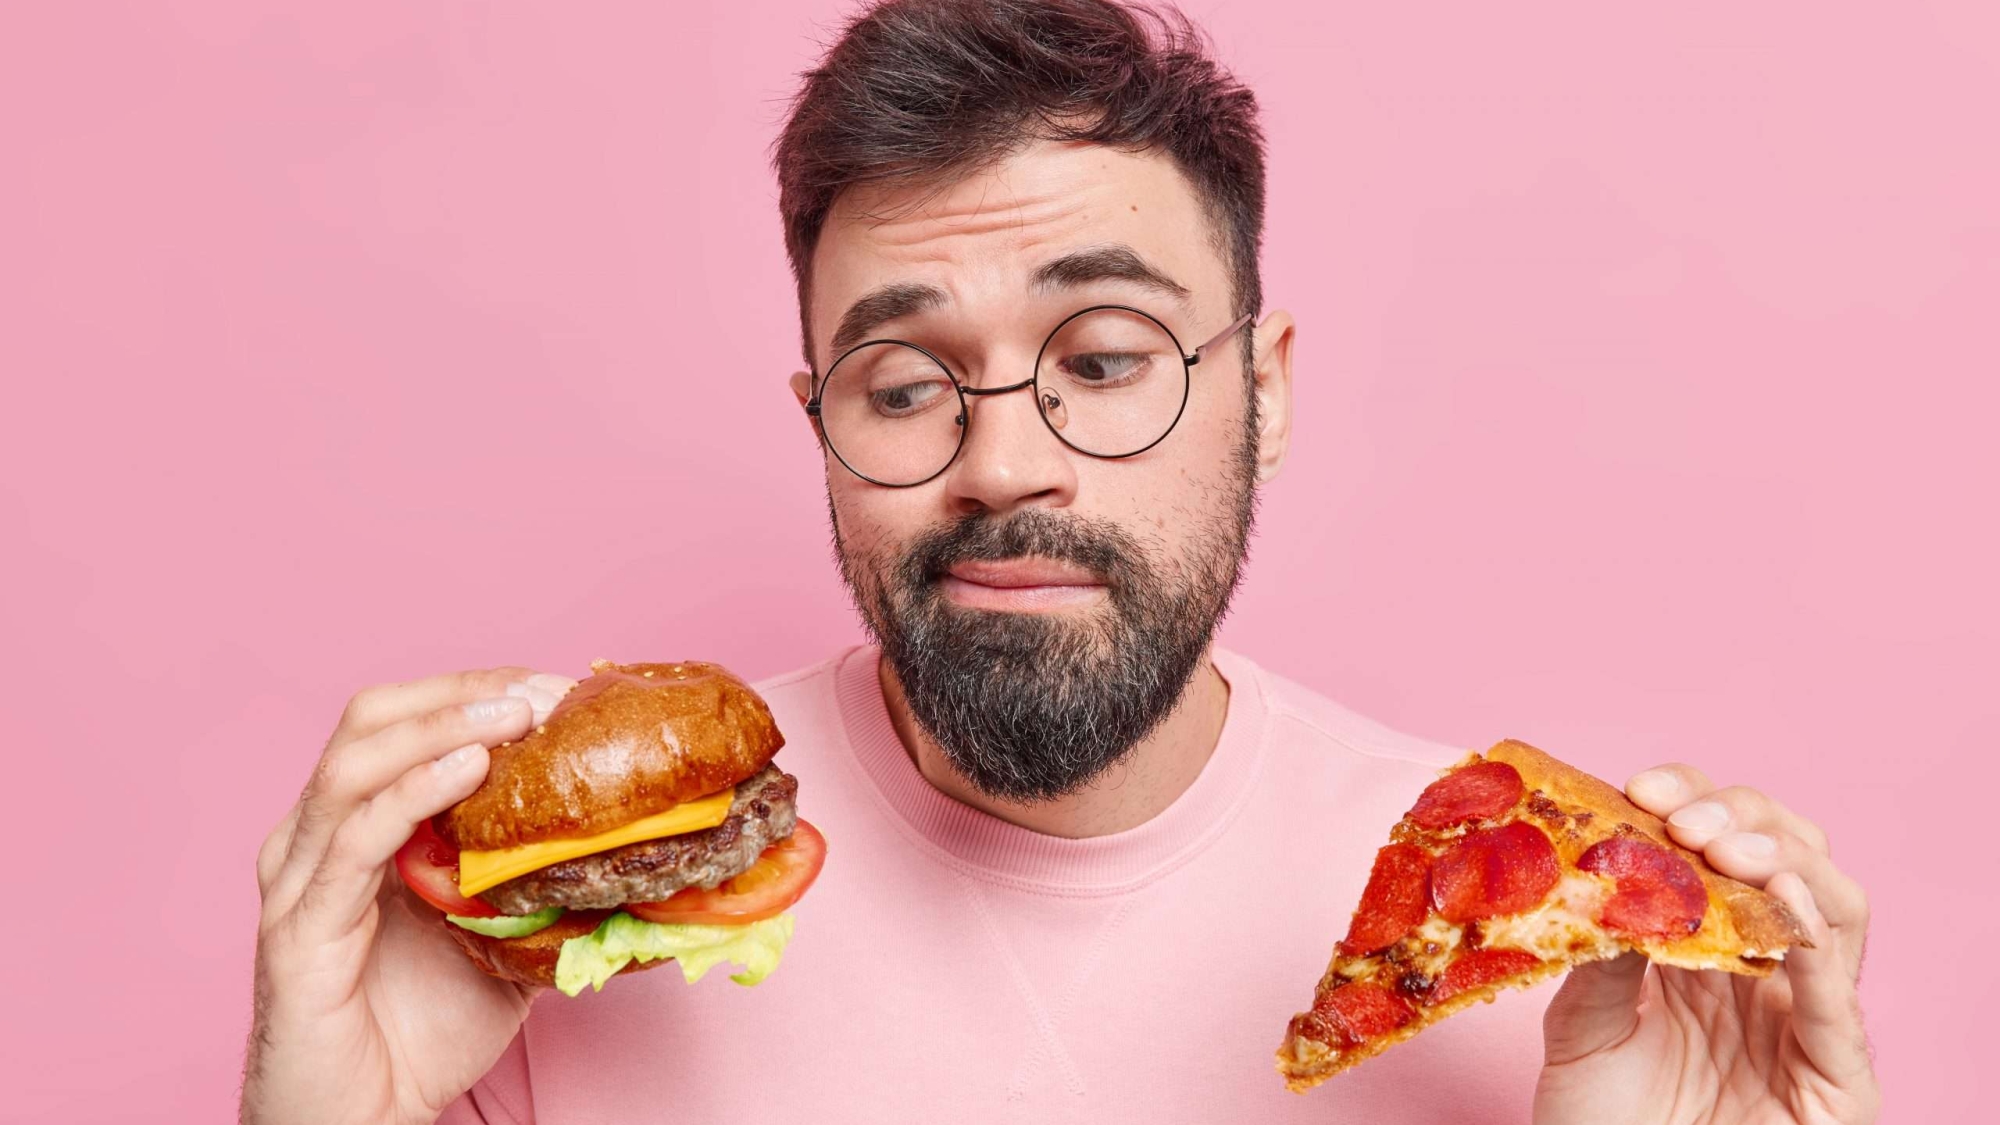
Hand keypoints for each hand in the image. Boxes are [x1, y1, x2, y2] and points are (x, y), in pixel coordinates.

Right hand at [241, 667, 575, 1124]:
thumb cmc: (420, 1037)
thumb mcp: (505, 943)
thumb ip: (544, 889)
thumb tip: (636, 852)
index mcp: (356, 828)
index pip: (407, 721)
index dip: (479, 693)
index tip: (560, 689)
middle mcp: (315, 839)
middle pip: (373, 719)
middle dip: (463, 694)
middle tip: (544, 693)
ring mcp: (298, 879)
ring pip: (355, 763)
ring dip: (443, 725)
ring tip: (515, 715)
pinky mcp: (297, 930)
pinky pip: (351, 841)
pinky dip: (412, 793)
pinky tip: (468, 769)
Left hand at [1533, 764, 1878, 1124]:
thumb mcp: (1582, 1029)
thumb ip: (1600, 958)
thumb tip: (1608, 872)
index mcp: (1706, 943)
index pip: (1719, 844)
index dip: (1692, 802)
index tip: (1641, 788)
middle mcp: (1766, 970)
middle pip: (1789, 856)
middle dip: (1743, 819)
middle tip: (1684, 820)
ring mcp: (1808, 1018)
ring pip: (1836, 908)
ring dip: (1787, 862)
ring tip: (1730, 850)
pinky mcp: (1839, 1078)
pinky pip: (1838, 1002)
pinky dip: (1816, 944)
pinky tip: (1785, 905)